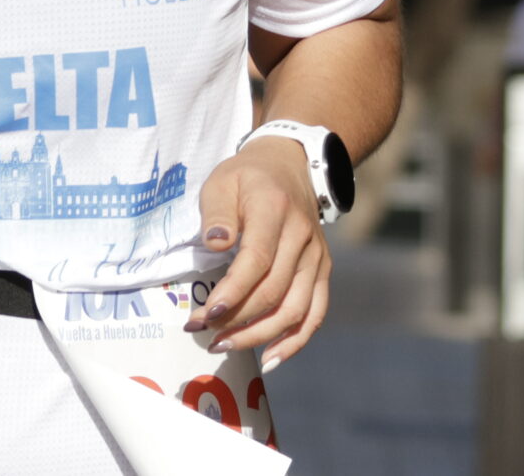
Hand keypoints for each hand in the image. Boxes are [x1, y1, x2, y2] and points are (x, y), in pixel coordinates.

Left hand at [188, 137, 330, 368]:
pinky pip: (315, 313)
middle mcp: (302, 237)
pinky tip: (271, 358)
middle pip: (273, 291)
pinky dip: (296, 340)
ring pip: (295, 309)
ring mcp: (317, 257)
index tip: (205, 314)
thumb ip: (216, 213)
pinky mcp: (322, 271)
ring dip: (259, 335)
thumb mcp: (221, 182)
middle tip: (201, 331)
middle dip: (236, 319)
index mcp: (274, 211)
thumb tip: (215, 244)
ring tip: (224, 345)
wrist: (290, 165)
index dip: (232, 292)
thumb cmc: (246, 177)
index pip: (257, 261)